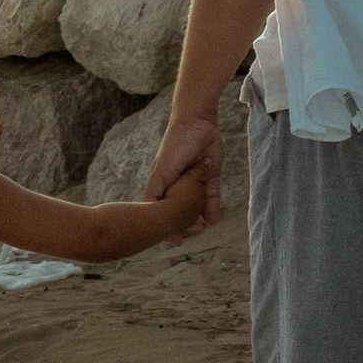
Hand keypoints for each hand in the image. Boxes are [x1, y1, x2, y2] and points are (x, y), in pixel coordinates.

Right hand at [145, 112, 221, 244]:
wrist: (198, 122)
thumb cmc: (175, 144)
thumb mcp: (163, 169)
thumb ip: (156, 189)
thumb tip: (149, 211)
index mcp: (162, 183)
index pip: (161, 209)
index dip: (164, 225)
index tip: (171, 241)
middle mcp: (177, 184)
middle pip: (180, 210)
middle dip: (185, 224)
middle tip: (192, 234)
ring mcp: (194, 180)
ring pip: (196, 205)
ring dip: (199, 217)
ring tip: (203, 228)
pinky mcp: (210, 175)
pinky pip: (211, 195)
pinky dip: (213, 207)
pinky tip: (213, 219)